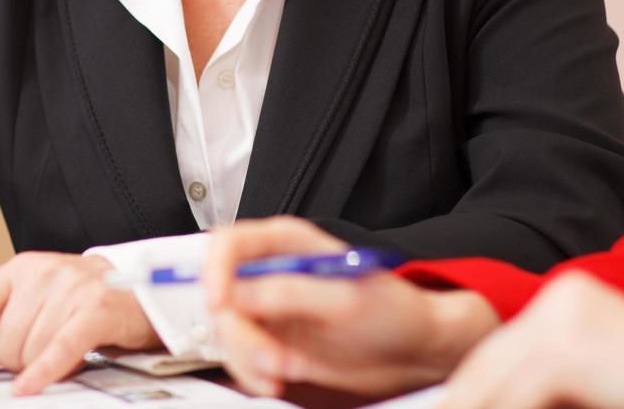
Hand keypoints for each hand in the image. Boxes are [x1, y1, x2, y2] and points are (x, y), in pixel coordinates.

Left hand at [0, 252, 158, 394]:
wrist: (150, 290)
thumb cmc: (90, 302)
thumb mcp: (39, 307)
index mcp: (21, 270)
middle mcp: (43, 273)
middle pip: (2, 343)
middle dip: (17, 361)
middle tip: (45, 352)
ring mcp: (70, 290)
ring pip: (28, 352)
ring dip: (43, 366)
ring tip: (69, 350)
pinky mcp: (95, 310)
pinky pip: (58, 349)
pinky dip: (43, 372)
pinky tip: (28, 389)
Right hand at [205, 217, 499, 397]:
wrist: (409, 349)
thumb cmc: (390, 311)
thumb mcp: (345, 301)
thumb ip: (292, 294)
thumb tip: (242, 293)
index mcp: (287, 243)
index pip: (230, 243)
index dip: (215, 269)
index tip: (220, 303)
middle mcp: (270, 271)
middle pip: (221, 294)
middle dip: (240, 333)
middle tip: (272, 359)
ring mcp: (268, 307)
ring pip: (226, 330)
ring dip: (247, 358)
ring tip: (282, 373)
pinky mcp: (269, 339)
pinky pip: (239, 356)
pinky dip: (251, 373)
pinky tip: (278, 379)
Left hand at [438, 272, 623, 407]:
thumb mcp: (598, 389)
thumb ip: (549, 390)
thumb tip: (494, 400)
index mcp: (568, 302)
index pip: (495, 357)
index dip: (464, 397)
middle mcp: (562, 297)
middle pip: (486, 368)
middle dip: (462, 405)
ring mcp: (564, 317)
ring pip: (491, 387)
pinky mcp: (568, 349)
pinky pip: (512, 400)